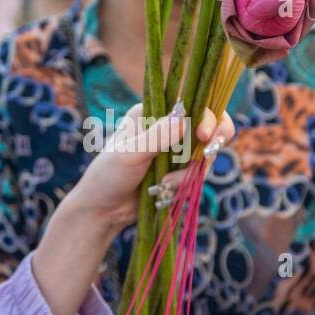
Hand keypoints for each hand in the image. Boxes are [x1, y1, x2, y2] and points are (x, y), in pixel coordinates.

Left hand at [68, 100, 234, 231]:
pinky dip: (186, 184)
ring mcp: (175, 150)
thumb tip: (184, 118)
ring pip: (205, 155)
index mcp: (153, 112)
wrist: (102, 210)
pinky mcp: (179, 171)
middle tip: (206, 156)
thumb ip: (158, 137)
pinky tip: (165, 191)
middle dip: (211, 143)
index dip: (207, 118)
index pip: (192, 104)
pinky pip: (197, 174)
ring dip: (190, 173)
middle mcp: (167, 127)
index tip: (204, 136)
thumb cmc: (108, 176)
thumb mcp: (130, 154)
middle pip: (209, 126)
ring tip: (165, 185)